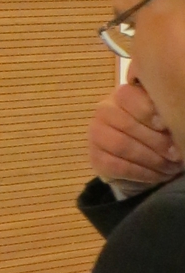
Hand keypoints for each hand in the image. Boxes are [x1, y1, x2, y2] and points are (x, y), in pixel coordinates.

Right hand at [88, 67, 182, 184]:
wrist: (139, 158)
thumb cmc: (156, 132)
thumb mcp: (162, 119)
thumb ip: (164, 114)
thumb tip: (170, 123)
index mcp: (122, 96)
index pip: (127, 97)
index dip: (147, 111)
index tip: (166, 125)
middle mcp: (104, 112)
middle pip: (127, 124)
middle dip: (157, 142)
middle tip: (177, 154)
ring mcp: (96, 135)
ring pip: (122, 146)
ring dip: (152, 159)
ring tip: (172, 167)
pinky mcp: (95, 158)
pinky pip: (117, 166)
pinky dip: (142, 173)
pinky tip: (158, 175)